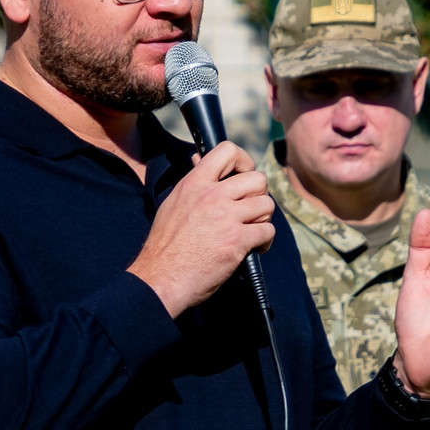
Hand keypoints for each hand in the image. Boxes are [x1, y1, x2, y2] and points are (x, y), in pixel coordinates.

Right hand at [128, 141, 274, 317]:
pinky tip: (253, 248)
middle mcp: (212, 196)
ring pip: (267, 205)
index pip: (227, 150)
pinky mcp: (237, 240)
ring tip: (251, 230)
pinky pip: (268, 231)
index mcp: (194, 183)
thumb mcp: (173, 204)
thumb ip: (193, 183)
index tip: (243, 175)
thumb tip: (200, 160)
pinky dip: (265, 241)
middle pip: (257, 179)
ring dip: (263, 219)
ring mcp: (226, 217)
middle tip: (250, 210)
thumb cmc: (165, 246)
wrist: (161, 278)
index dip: (243, 161)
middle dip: (259, 195)